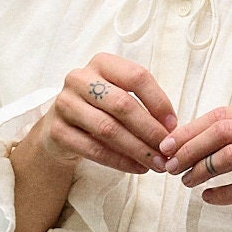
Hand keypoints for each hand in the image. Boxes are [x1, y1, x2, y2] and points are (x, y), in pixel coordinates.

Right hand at [6, 52, 174, 231]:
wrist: (58, 130)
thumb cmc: (98, 110)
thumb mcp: (119, 96)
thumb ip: (143, 105)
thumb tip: (172, 129)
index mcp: (101, 63)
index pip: (137, 76)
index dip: (159, 102)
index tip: (174, 125)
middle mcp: (79, 78)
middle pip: (123, 104)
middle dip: (150, 130)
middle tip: (168, 150)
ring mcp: (65, 104)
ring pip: (108, 129)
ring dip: (137, 149)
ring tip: (157, 164)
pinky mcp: (57, 131)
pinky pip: (93, 149)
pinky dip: (119, 161)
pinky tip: (137, 168)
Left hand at [161, 98, 231, 207]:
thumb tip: (190, 137)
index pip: (220, 115)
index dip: (189, 130)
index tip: (167, 144)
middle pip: (221, 132)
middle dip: (189, 148)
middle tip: (170, 165)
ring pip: (230, 156)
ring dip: (200, 169)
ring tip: (186, 181)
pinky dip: (222, 194)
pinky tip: (208, 198)